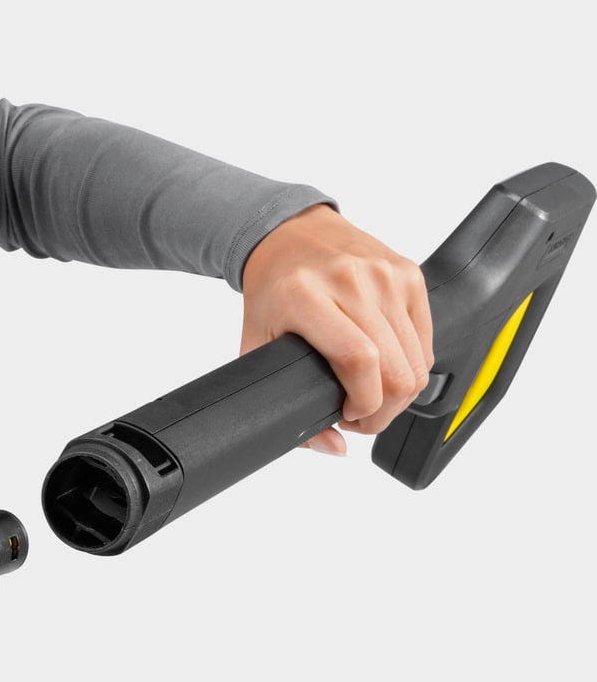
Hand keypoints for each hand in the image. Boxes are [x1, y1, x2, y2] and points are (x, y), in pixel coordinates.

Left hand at [239, 203, 433, 455]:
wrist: (289, 233)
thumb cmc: (271, 292)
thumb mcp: (257, 347)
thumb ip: (284, 403)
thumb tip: (334, 447)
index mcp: (306, 297)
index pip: (359, 360)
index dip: (364, 403)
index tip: (349, 417)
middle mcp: (351, 281)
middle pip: (395, 367)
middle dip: (383, 410)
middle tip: (360, 417)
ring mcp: (386, 274)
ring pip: (418, 359)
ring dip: (399, 393)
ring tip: (370, 395)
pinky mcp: (410, 272)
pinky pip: (426, 338)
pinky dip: (413, 365)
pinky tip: (385, 370)